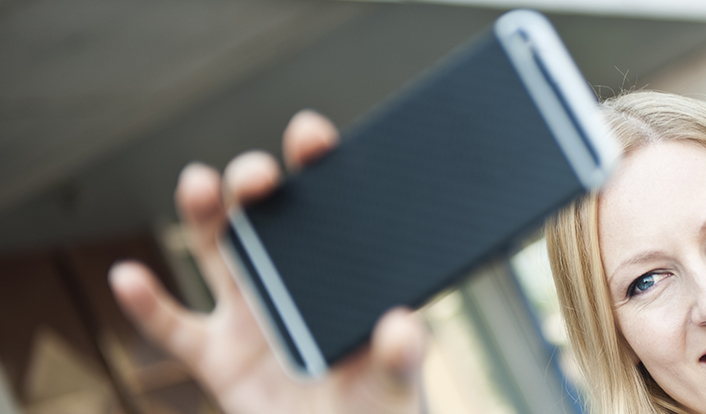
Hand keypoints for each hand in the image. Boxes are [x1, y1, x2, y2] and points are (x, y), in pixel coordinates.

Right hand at [109, 110, 427, 413]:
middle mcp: (290, 281)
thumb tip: (405, 326)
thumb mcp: (397, 384)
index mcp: (340, 273)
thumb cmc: (377, 408)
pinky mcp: (217, 357)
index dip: (315, 163)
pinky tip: (130, 276)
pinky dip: (147, 303)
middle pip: (264, 215)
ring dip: (203, 215)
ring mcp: (248, 315)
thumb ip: (401, 357)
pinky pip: (174, 326)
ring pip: (215, 252)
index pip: (328, 204)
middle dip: (254, 184)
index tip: (311, 135)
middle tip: (258, 177)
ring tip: (198, 184)